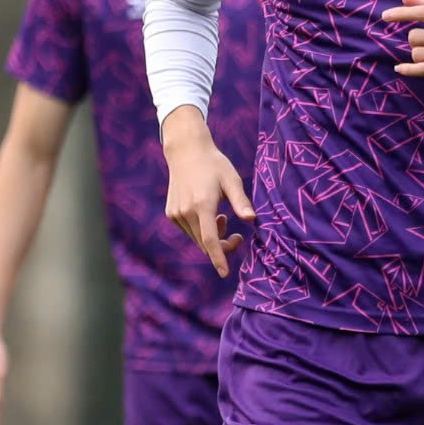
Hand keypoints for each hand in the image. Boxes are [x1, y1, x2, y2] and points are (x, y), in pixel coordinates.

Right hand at [161, 112, 253, 278]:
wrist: (186, 151)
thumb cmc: (214, 164)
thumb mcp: (231, 179)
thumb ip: (241, 201)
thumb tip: (252, 220)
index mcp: (202, 204)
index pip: (210, 240)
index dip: (219, 257)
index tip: (224, 273)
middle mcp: (186, 211)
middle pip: (205, 243)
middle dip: (222, 246)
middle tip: (238, 237)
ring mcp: (176, 213)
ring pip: (197, 239)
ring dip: (212, 237)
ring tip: (222, 217)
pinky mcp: (171, 213)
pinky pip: (190, 231)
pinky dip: (201, 230)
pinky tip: (208, 213)